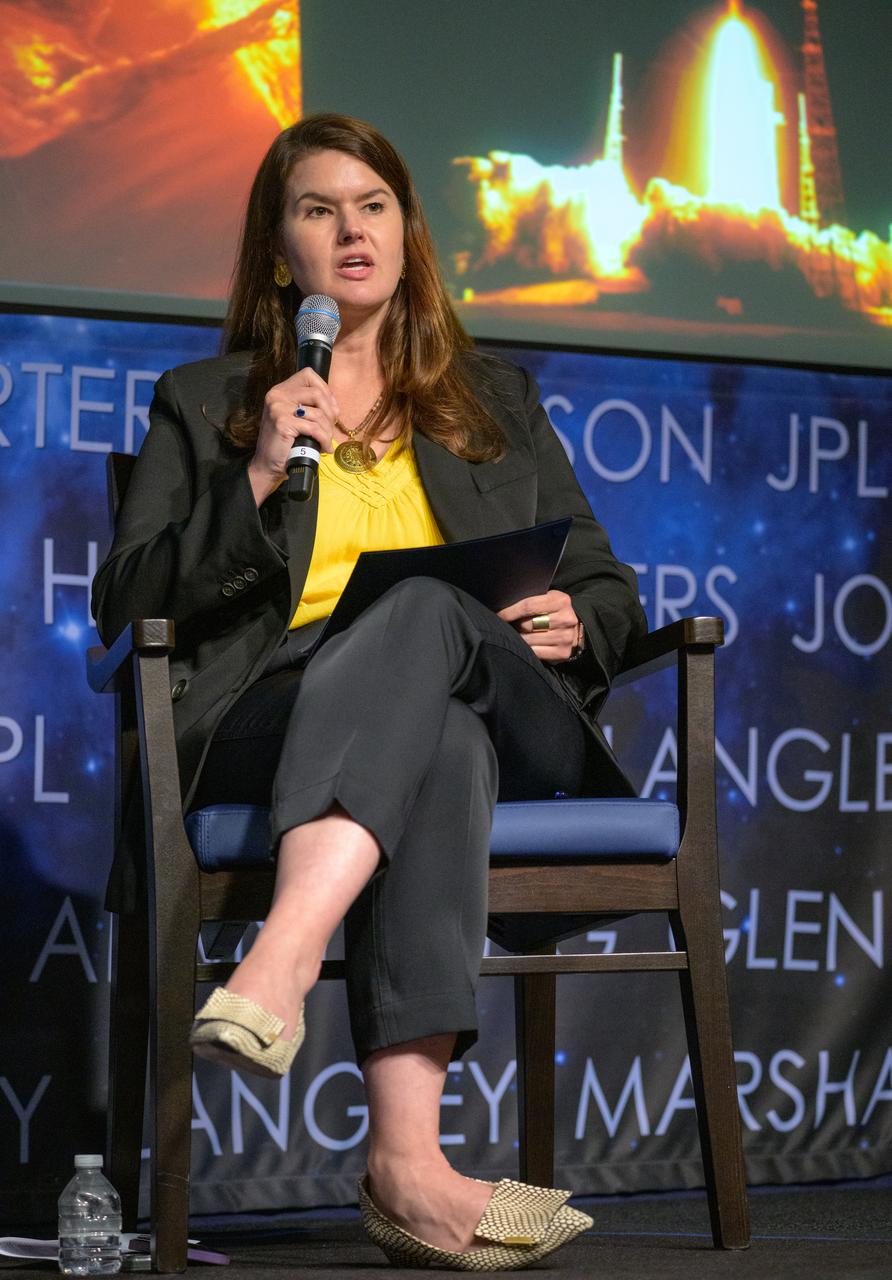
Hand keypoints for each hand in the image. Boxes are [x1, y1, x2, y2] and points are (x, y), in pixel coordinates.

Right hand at [248, 368, 339, 504]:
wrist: (267, 465)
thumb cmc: (285, 443)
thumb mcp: (294, 417)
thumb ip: (308, 405)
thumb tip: (334, 404)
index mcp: (280, 390)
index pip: (308, 375)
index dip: (325, 390)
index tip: (331, 409)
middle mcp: (277, 395)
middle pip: (317, 393)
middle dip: (330, 413)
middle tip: (330, 428)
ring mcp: (278, 408)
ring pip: (318, 413)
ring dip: (328, 430)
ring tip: (326, 441)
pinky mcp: (283, 423)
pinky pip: (314, 428)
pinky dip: (324, 440)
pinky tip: (324, 448)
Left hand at [498, 589, 581, 662]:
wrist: (574, 629)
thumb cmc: (552, 612)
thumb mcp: (547, 598)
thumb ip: (532, 599)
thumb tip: (505, 602)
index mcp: (561, 601)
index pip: (528, 605)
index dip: (510, 611)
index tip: (499, 615)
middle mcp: (566, 619)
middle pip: (527, 624)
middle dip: (514, 625)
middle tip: (508, 625)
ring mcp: (565, 637)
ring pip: (529, 640)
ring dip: (518, 638)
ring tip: (516, 634)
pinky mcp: (563, 652)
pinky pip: (535, 653)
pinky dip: (526, 649)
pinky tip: (524, 645)